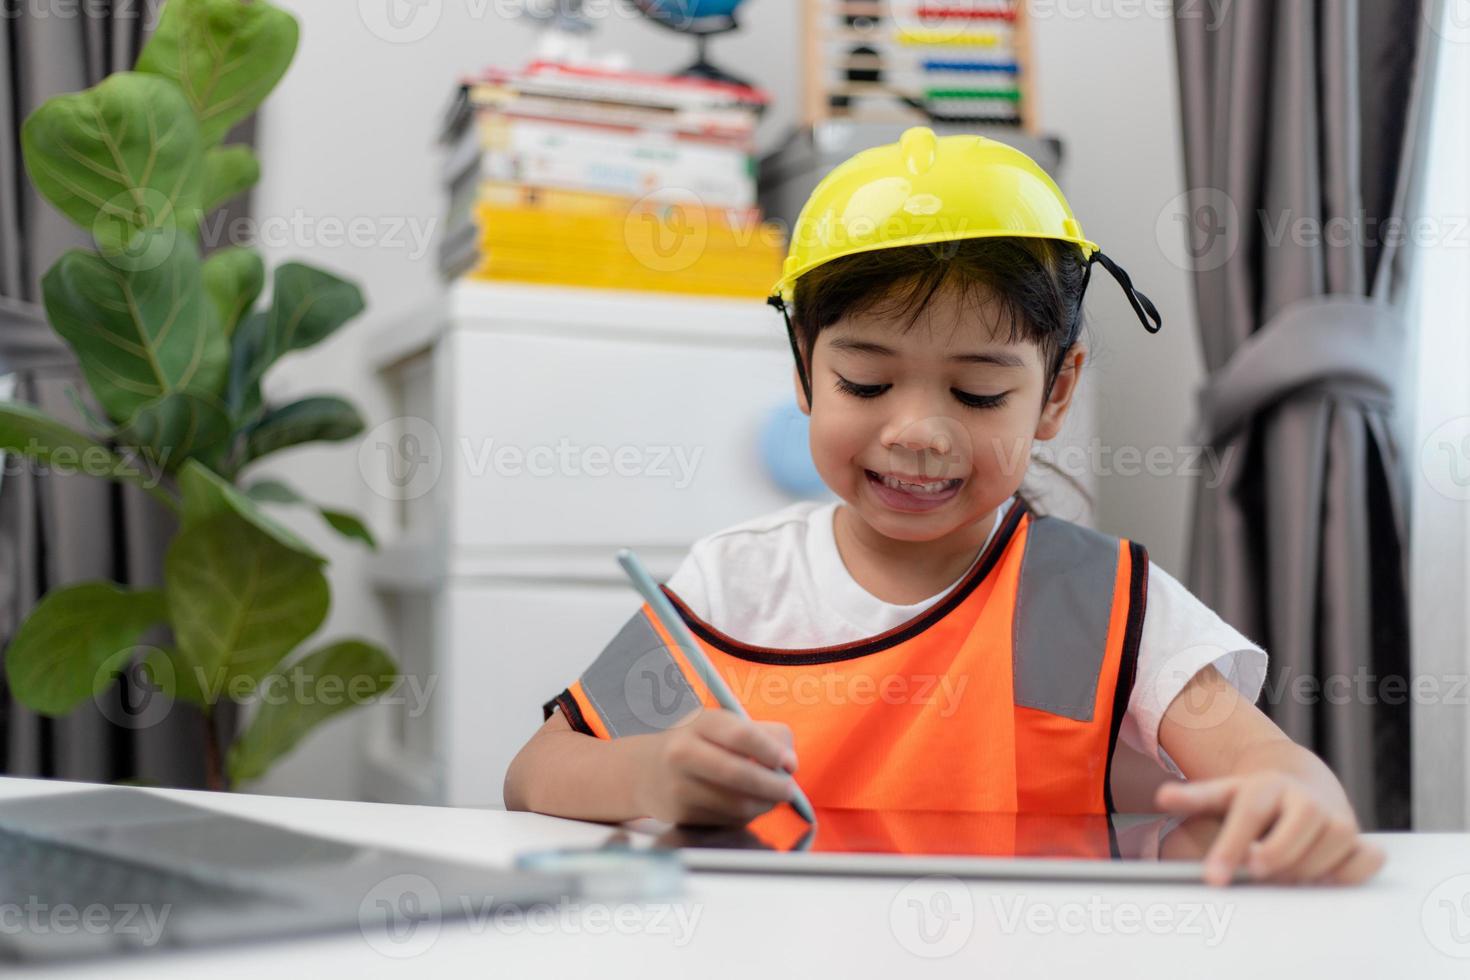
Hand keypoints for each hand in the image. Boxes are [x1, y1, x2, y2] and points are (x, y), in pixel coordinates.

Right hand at [629, 708, 797, 826]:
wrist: (645, 771)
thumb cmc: (698, 744)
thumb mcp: (722, 726)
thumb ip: (763, 735)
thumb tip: (789, 763)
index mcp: (700, 723)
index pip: (742, 735)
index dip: (772, 752)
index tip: (790, 763)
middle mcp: (683, 753)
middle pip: (739, 773)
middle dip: (773, 785)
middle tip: (789, 790)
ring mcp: (679, 786)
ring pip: (736, 803)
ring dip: (763, 805)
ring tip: (771, 799)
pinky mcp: (681, 814)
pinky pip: (726, 820)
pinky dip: (745, 816)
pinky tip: (746, 806)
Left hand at [1155, 772, 1385, 885]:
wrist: (1301, 783)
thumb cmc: (1255, 798)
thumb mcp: (1223, 794)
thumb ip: (1195, 798)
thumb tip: (1162, 797)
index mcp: (1267, 787)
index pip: (1247, 816)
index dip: (1230, 848)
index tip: (1213, 878)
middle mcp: (1306, 800)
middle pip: (1293, 835)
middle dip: (1272, 859)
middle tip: (1255, 874)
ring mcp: (1337, 817)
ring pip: (1330, 847)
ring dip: (1304, 871)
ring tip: (1282, 877)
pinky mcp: (1359, 838)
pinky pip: (1365, 859)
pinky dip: (1350, 873)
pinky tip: (1325, 878)